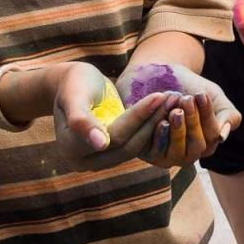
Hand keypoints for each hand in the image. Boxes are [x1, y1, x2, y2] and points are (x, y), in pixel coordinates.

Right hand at [51, 63, 173, 170]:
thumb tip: (100, 144)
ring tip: (171, 100)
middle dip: (150, 121)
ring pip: (134, 147)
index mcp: (71, 148)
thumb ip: (81, 119)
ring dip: (154, 124)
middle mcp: (83, 161)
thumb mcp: (75, 95)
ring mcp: (98, 161)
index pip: (114, 136)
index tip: (158, 95)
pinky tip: (163, 109)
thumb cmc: (73, 83)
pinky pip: (135, 144)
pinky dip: (149, 127)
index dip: (138, 117)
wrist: (71, 84)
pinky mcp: (111, 155)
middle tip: (172, 96)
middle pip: (126, 145)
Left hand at [118, 62, 242, 167]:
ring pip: (178, 152)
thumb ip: (228, 114)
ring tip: (175, 110)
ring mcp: (172, 156)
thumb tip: (222, 137)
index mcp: (209, 141)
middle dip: (192, 122)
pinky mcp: (151, 154)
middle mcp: (192, 153)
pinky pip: (157, 152)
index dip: (207, 115)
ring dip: (178, 131)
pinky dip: (160, 136)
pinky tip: (161, 121)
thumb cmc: (192, 88)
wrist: (161, 78)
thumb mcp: (214, 96)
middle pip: (197, 146)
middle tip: (187, 100)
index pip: (213, 134)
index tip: (200, 94)